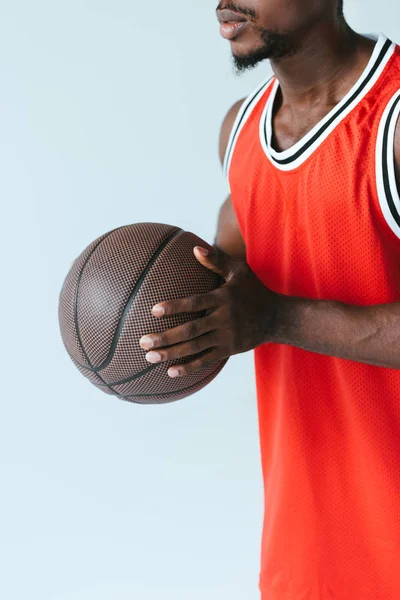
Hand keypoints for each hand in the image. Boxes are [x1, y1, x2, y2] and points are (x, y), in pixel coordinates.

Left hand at [139, 245, 281, 377]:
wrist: (277, 318)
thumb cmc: (254, 290)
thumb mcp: (239, 271)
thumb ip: (216, 261)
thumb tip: (195, 248)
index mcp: (222, 299)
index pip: (194, 303)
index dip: (174, 307)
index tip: (154, 311)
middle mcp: (223, 319)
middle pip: (190, 330)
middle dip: (165, 337)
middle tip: (143, 341)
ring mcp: (226, 337)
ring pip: (195, 348)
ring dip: (171, 353)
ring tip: (149, 356)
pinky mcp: (228, 350)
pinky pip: (206, 361)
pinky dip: (188, 367)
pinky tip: (170, 372)